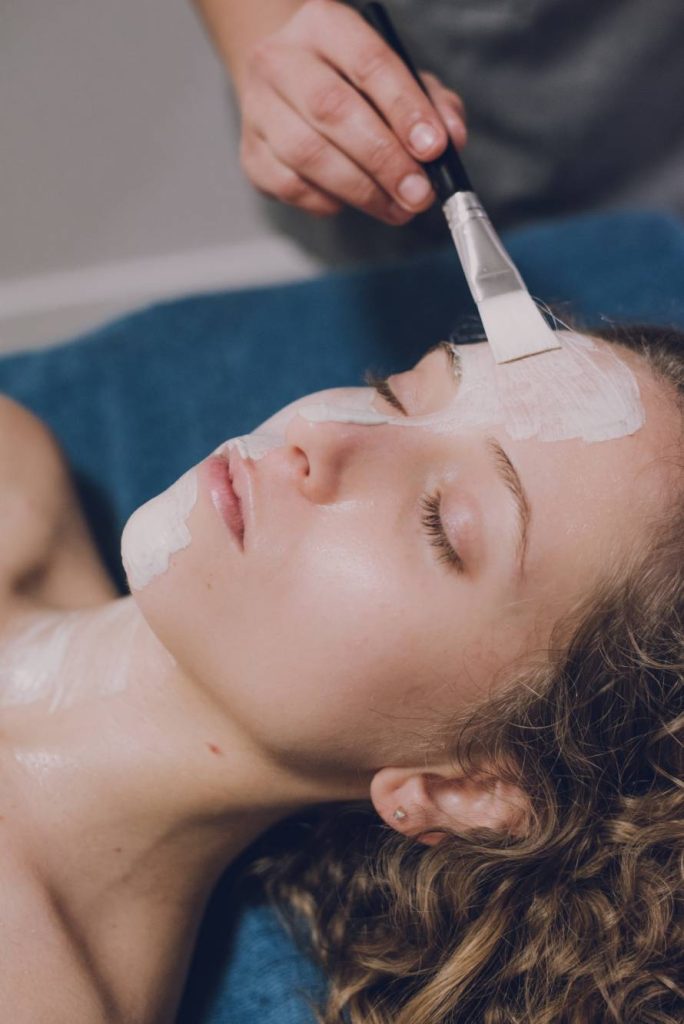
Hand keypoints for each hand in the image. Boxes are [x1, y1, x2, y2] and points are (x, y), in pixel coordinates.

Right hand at [234, 0, 466, 223]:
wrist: (287, 86)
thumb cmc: (352, 84)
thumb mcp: (398, 77)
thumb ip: (432, 103)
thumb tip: (451, 140)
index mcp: (323, 25)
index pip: (368, 62)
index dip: (405, 108)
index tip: (434, 148)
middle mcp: (280, 60)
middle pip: (332, 110)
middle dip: (384, 159)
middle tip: (419, 193)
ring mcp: (258, 109)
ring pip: (309, 155)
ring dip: (362, 190)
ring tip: (398, 208)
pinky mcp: (251, 155)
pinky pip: (292, 187)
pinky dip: (329, 201)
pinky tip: (353, 201)